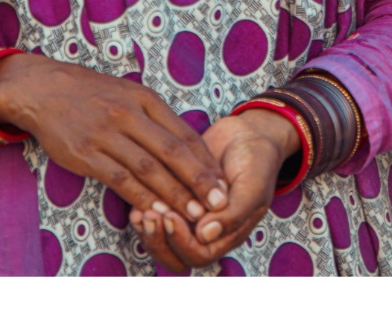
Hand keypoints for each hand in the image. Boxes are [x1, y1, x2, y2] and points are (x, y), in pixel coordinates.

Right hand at [0, 53, 226, 238]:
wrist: (40, 89)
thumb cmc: (89, 94)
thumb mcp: (127, 93)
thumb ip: (156, 118)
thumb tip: (189, 148)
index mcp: (143, 99)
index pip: (184, 134)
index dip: (207, 163)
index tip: (223, 185)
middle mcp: (127, 114)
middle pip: (172, 152)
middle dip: (199, 181)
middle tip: (219, 204)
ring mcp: (105, 134)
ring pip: (149, 169)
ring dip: (175, 195)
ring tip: (194, 215)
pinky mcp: (86, 153)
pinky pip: (120, 180)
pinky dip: (141, 198)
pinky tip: (156, 212)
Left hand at [131, 108, 292, 272]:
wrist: (245, 137)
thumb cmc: (256, 163)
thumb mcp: (253, 187)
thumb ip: (233, 214)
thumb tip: (205, 235)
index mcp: (227, 234)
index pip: (198, 255)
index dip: (181, 241)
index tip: (171, 215)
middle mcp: (205, 230)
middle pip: (174, 255)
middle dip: (158, 239)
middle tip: (150, 215)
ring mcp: (188, 216)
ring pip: (160, 239)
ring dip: (148, 229)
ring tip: (141, 211)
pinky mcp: (172, 196)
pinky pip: (153, 214)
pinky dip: (142, 210)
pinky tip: (135, 197)